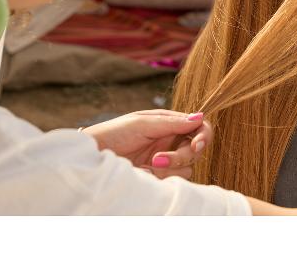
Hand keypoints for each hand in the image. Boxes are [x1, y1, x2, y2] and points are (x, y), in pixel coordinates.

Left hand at [81, 109, 211, 179]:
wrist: (92, 157)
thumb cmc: (114, 134)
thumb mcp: (142, 124)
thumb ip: (172, 122)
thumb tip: (200, 116)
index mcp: (170, 123)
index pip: (198, 126)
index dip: (203, 136)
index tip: (196, 145)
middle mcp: (171, 141)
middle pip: (195, 150)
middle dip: (180, 156)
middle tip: (157, 160)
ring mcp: (166, 159)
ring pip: (187, 167)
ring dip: (169, 168)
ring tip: (146, 166)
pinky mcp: (159, 176)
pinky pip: (174, 180)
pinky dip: (161, 178)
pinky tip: (142, 173)